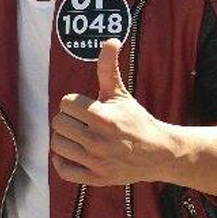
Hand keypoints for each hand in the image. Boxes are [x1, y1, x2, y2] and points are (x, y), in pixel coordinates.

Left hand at [50, 39, 173, 186]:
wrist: (159, 153)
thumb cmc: (135, 120)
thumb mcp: (121, 93)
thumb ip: (108, 68)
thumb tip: (110, 39)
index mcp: (103, 117)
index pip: (65, 103)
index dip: (73, 103)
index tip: (85, 107)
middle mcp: (99, 141)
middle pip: (58, 123)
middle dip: (67, 119)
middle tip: (80, 121)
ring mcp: (97, 162)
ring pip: (57, 145)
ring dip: (64, 139)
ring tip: (77, 135)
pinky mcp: (96, 178)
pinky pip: (63, 170)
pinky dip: (62, 161)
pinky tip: (71, 152)